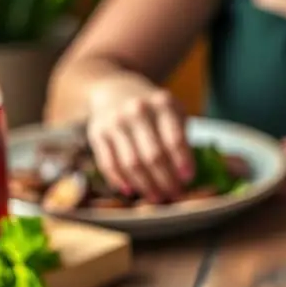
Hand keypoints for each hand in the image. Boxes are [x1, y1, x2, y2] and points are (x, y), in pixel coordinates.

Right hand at [86, 74, 193, 201]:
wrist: (114, 89)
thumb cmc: (152, 109)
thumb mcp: (171, 112)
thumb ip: (180, 137)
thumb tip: (185, 177)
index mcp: (162, 104)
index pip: (175, 138)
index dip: (182, 162)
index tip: (188, 179)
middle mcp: (138, 110)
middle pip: (153, 155)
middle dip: (166, 180)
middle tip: (175, 194)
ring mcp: (115, 121)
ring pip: (131, 163)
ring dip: (145, 185)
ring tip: (156, 197)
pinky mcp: (97, 133)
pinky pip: (109, 163)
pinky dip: (120, 181)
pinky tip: (131, 191)